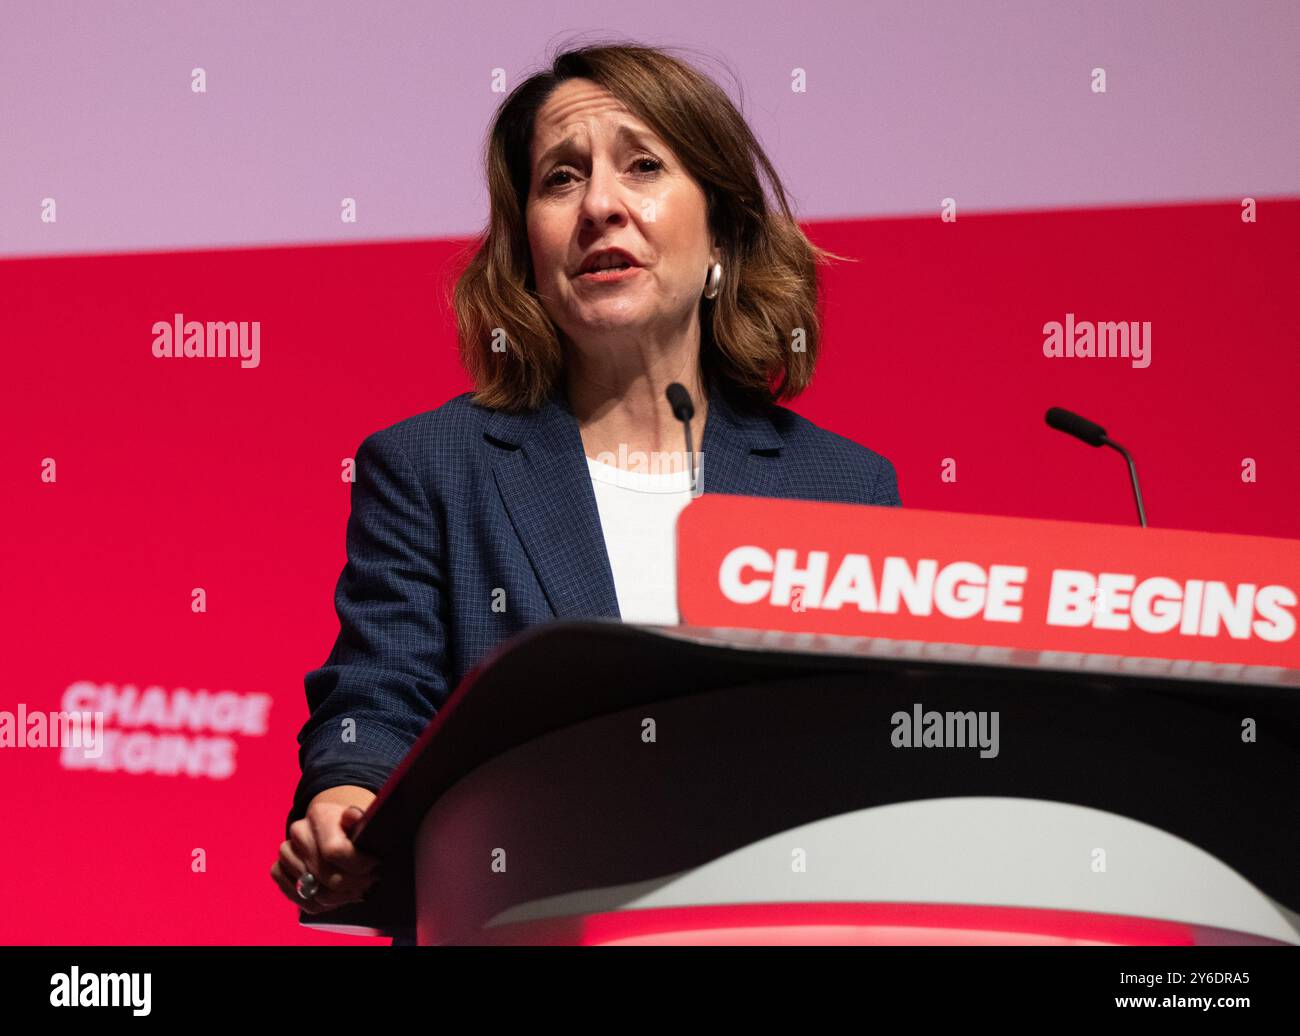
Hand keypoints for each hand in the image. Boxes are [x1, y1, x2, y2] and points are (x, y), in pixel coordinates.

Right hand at [271, 785, 379, 913]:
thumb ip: (359, 819)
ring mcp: (285, 851)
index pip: (335, 851)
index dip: (357, 865)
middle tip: (369, 885)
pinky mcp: (277, 869)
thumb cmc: (352, 828)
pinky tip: (335, 897)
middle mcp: (298, 831)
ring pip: (312, 890)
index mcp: (320, 814)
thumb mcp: (362, 820)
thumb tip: (353, 816)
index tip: (375, 867)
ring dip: (338, 897)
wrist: (334, 829)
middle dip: (352, 885)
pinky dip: (317, 903)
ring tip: (355, 890)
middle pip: (325, 875)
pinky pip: (296, 897)